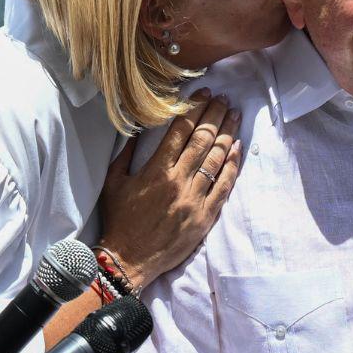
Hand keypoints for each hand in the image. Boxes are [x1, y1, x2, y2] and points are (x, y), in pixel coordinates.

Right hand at [98, 90, 240, 288]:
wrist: (128, 259)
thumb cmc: (119, 220)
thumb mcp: (114, 182)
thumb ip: (125, 152)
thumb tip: (138, 126)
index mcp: (156, 170)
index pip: (181, 130)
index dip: (195, 109)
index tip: (204, 93)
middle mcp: (178, 180)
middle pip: (203, 140)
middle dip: (215, 115)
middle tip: (224, 99)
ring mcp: (195, 198)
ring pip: (217, 159)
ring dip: (228, 133)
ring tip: (234, 115)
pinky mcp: (206, 215)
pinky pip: (224, 185)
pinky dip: (233, 164)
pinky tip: (238, 148)